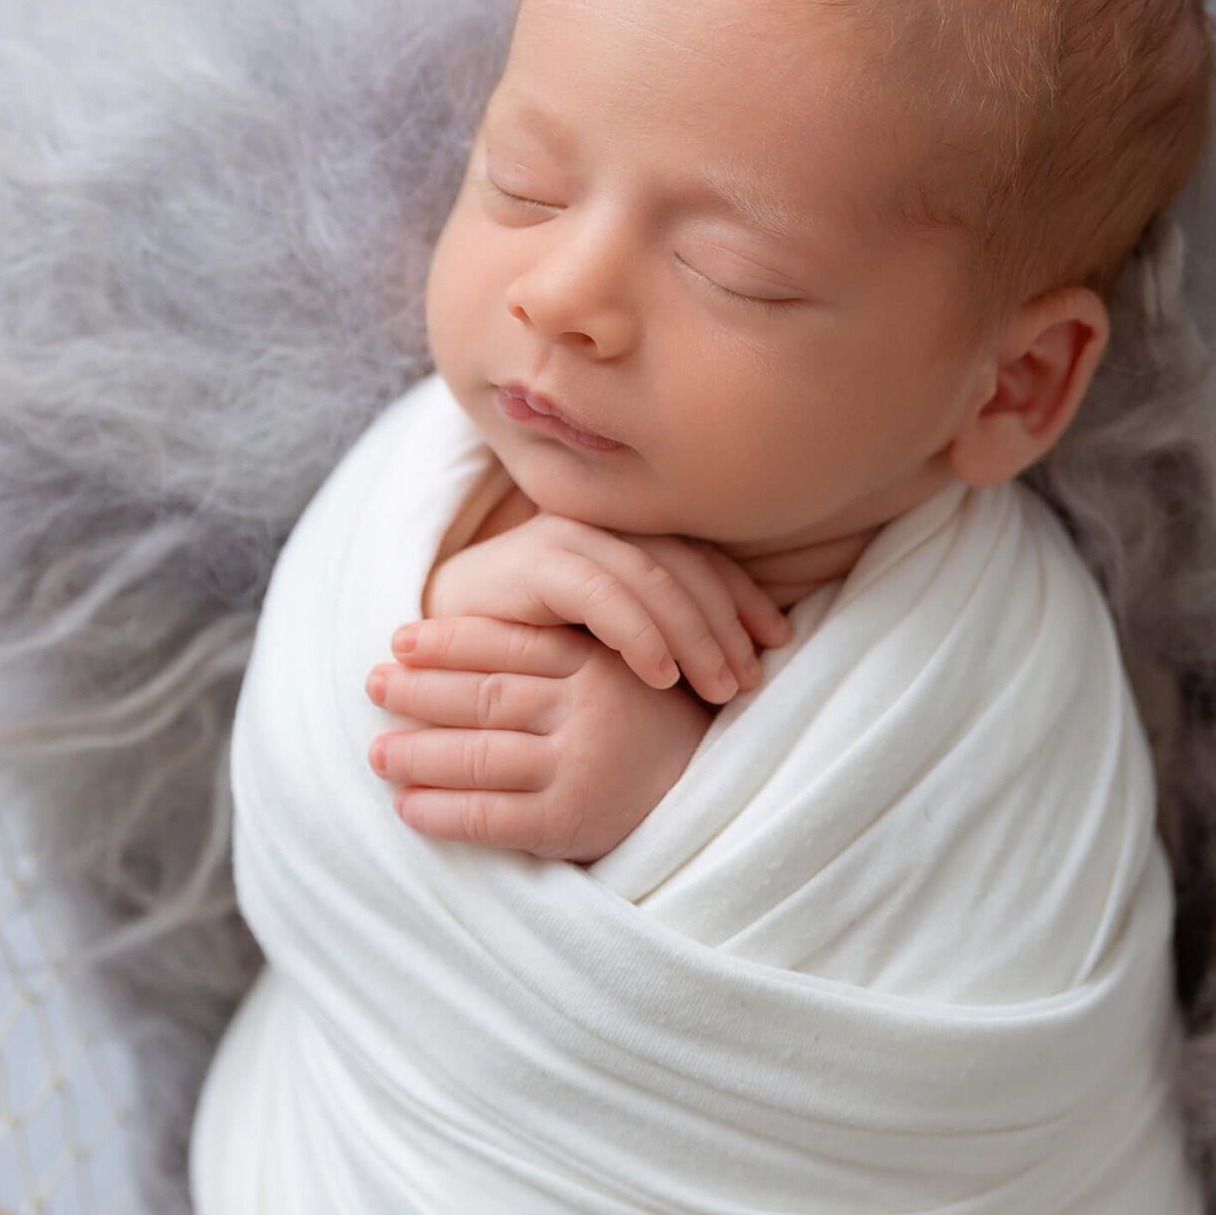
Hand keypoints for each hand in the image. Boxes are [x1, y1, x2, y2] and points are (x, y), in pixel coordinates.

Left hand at [365, 614, 714, 862]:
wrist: (712, 792)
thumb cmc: (646, 722)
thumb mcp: (617, 666)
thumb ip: (560, 645)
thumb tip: (467, 633)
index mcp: (595, 661)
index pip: (505, 645)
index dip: (446, 640)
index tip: (399, 638)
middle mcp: (588, 708)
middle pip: (483, 695)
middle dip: (418, 691)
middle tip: (371, 685)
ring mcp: (580, 764)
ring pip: (478, 755)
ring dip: (417, 753)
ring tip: (376, 752)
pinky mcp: (573, 820)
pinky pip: (490, 816)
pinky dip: (441, 812)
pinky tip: (406, 809)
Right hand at [423, 512, 792, 704]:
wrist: (437, 649)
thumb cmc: (532, 648)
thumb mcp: (608, 639)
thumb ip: (660, 630)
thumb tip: (741, 662)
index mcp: (626, 533)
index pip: (702, 556)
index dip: (745, 596)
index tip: (777, 643)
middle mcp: (602, 525)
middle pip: (686, 563)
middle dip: (727, 622)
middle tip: (750, 679)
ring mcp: (567, 537)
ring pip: (652, 577)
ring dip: (694, 634)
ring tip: (719, 689)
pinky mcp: (533, 563)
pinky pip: (601, 594)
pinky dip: (638, 634)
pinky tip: (660, 676)